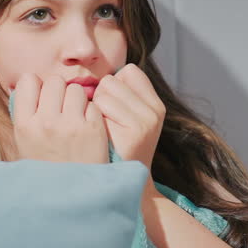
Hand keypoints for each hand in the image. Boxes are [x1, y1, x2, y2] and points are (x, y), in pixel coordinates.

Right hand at [11, 73, 107, 163]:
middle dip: (59, 92)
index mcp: (24, 125)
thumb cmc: (46, 168)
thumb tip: (32, 84)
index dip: (37, 86)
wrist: (71, 197)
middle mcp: (46, 122)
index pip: (28, 80)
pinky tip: (87, 130)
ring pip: (75, 90)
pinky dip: (91, 114)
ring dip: (77, 101)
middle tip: (62, 109)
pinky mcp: (93, 129)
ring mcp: (70, 125)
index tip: (42, 97)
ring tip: (75, 119)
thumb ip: (26, 114)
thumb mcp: (24, 143)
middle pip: (54, 81)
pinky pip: (93, 105)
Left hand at [91, 64, 164, 179]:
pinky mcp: (133, 132)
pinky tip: (98, 137)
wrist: (117, 185)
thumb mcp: (126, 118)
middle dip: (100, 97)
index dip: (112, 87)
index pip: (129, 71)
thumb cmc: (112, 147)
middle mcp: (155, 111)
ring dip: (93, 108)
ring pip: (104, 91)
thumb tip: (93, 62)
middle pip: (111, 80)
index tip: (112, 108)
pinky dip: (91, 119)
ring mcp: (146, 122)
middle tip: (104, 123)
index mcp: (155, 104)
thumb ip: (121, 93)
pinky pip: (99, 107)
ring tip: (100, 131)